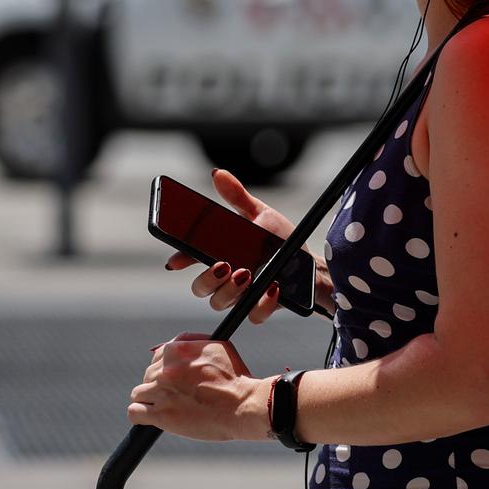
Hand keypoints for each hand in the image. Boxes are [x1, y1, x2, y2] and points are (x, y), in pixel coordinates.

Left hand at [128, 333, 269, 441]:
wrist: (242, 405)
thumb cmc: (235, 377)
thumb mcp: (218, 346)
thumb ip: (192, 340)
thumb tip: (176, 342)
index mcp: (177, 350)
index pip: (157, 357)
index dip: (165, 369)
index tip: (174, 379)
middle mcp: (165, 369)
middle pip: (148, 376)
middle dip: (159, 385)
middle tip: (175, 395)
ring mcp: (161, 392)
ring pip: (139, 394)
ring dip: (149, 400)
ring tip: (164, 407)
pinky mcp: (161, 415)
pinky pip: (134, 412)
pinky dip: (140, 415)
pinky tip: (151, 417)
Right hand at [165, 168, 306, 324]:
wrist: (311, 263)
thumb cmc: (281, 239)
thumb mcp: (260, 215)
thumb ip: (237, 197)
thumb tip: (217, 173)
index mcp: (221, 254)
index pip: (191, 259)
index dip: (181, 259)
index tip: (177, 260)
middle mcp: (227, 278)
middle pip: (201, 287)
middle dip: (207, 279)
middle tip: (224, 265)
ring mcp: (243, 295)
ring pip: (220, 302)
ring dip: (230, 290)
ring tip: (246, 273)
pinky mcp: (262, 308)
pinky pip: (253, 315)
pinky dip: (261, 304)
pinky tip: (272, 288)